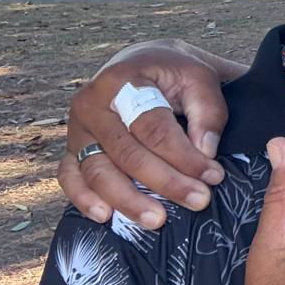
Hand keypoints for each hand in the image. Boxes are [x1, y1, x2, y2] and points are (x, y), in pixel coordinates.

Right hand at [59, 40, 238, 226]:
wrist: (141, 64)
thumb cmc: (173, 74)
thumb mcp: (198, 78)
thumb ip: (207, 112)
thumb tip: (205, 152)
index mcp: (122, 81)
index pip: (153, 127)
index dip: (184, 155)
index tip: (213, 176)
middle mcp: (92, 104)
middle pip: (127, 153)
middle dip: (165, 182)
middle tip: (198, 200)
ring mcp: (76, 128)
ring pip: (97, 171)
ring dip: (127, 200)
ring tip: (157, 220)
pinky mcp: (70, 148)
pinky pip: (70, 177)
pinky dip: (83, 198)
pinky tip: (104, 216)